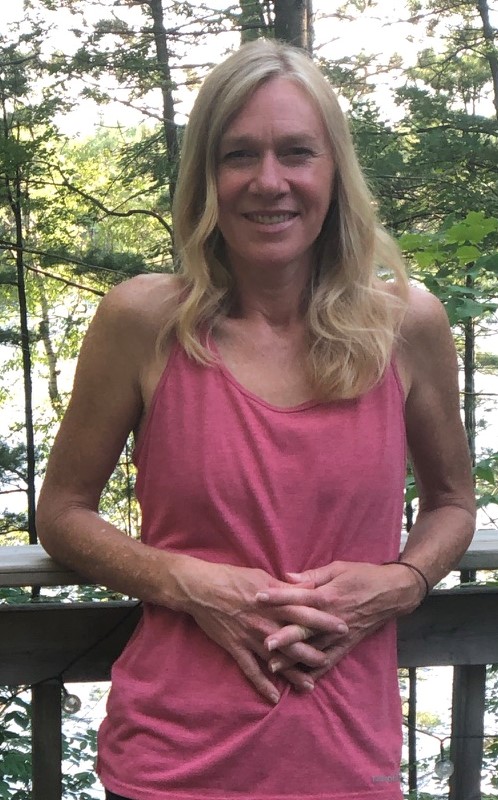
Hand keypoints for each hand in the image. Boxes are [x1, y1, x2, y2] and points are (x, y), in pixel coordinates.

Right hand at [173, 557, 347, 701]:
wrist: (202, 588)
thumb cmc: (233, 577)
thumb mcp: (262, 576)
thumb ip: (286, 587)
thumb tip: (308, 587)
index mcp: (275, 602)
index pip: (306, 612)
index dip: (325, 621)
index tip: (343, 627)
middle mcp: (266, 622)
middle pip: (295, 639)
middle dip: (314, 651)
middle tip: (330, 661)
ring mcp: (251, 637)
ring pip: (277, 658)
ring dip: (293, 673)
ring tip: (309, 685)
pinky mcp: (236, 647)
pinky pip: (251, 670)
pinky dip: (262, 685)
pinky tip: (274, 698)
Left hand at [256, 560, 421, 679]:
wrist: (392, 592)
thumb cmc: (363, 575)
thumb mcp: (338, 568)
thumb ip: (312, 575)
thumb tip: (287, 577)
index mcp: (328, 595)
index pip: (298, 596)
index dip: (277, 596)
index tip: (257, 597)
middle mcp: (331, 617)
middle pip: (303, 628)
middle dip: (283, 636)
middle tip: (263, 643)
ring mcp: (340, 633)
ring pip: (313, 648)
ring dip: (293, 658)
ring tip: (273, 666)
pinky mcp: (348, 644)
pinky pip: (330, 659)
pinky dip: (316, 670)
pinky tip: (302, 680)